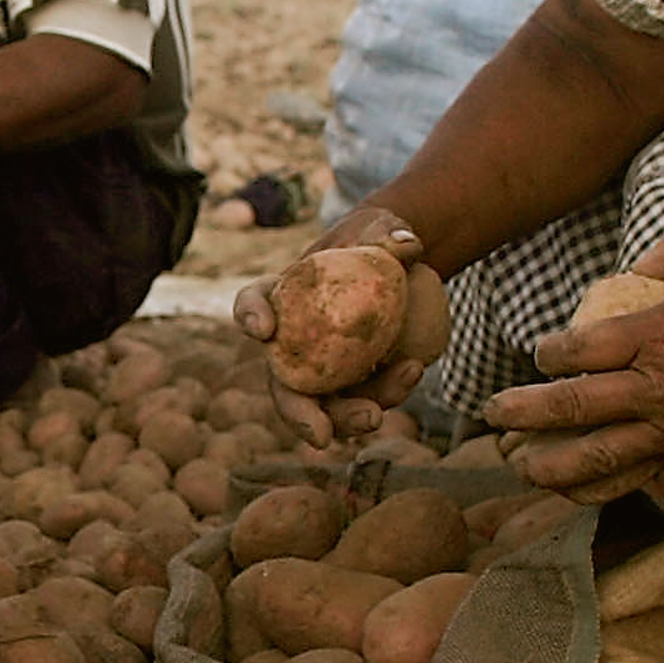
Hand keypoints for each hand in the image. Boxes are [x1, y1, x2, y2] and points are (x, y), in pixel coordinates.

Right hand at [234, 204, 430, 446]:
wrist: (405, 268)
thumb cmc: (379, 242)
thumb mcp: (383, 228)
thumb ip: (388, 233)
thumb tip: (406, 246)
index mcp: (283, 294)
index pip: (254, 302)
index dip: (251, 316)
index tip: (262, 329)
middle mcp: (295, 340)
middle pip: (283, 384)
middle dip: (297, 414)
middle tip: (320, 434)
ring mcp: (326, 368)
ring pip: (327, 407)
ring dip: (348, 419)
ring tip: (378, 414)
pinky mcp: (359, 381)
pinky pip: (368, 398)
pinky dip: (387, 393)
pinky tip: (412, 370)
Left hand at [478, 229, 663, 497]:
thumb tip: (633, 268)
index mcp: (653, 336)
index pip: (576, 351)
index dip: (547, 354)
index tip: (540, 355)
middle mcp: (656, 388)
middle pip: (572, 407)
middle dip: (523, 413)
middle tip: (491, 416)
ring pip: (601, 458)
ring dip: (555, 467)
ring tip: (525, 469)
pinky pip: (654, 482)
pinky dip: (626, 490)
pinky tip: (600, 492)